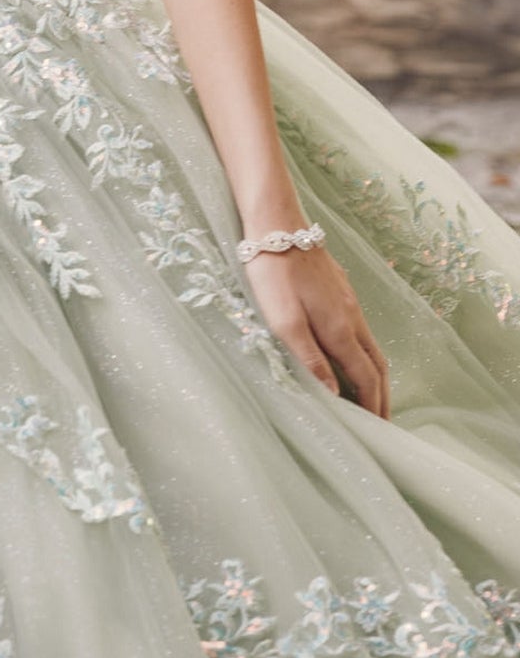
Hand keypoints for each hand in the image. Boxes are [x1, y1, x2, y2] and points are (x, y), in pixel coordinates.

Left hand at [243, 244, 390, 418]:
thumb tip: (334, 396)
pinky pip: (361, 331)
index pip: (367, 378)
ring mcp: (348, 301)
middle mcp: (352, 317)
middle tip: (382, 423)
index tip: (378, 432)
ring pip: (371, 347)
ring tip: (370, 397)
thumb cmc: (274, 274)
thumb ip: (310, 359)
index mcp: (340, 329)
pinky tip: (350, 357)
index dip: (373, 406)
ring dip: (374, 376)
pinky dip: (364, 354)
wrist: (276, 225)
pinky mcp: (339, 289)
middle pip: (378, 365)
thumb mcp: (284, 322)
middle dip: (382, 396)